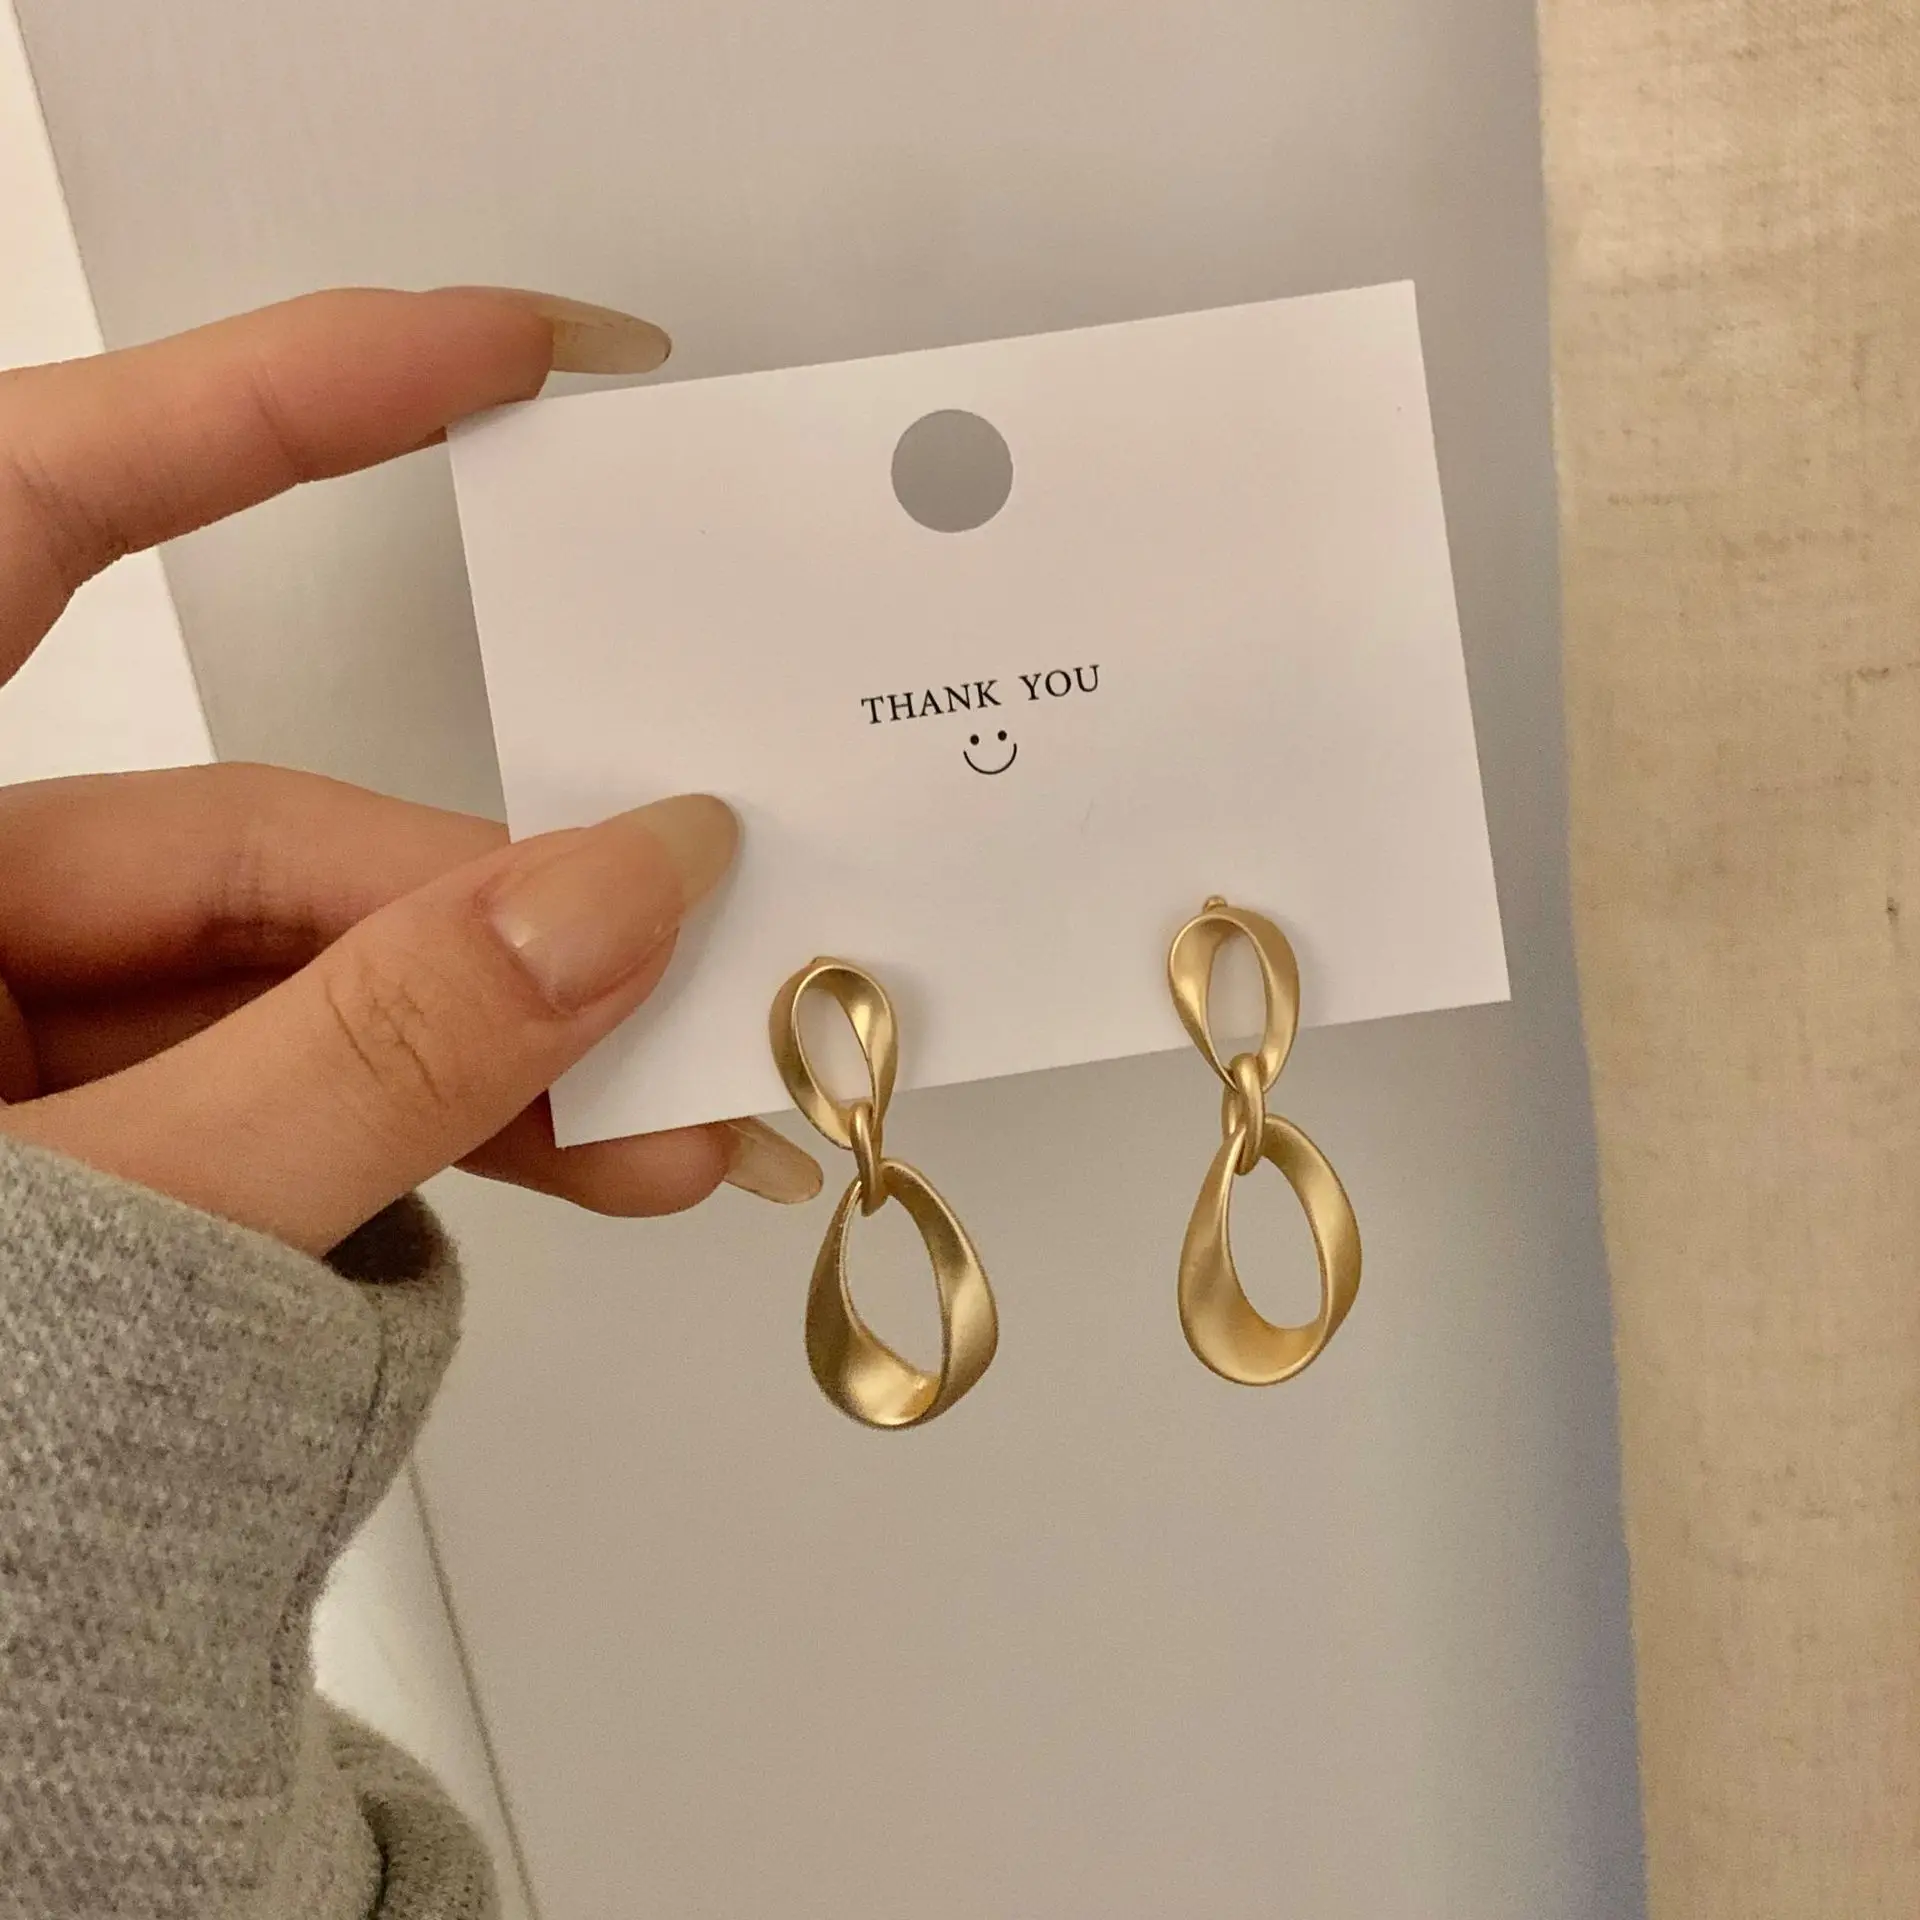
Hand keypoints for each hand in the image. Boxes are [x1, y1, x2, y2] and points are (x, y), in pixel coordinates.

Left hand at [0, 287, 820, 1253]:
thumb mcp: (103, 1230)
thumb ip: (363, 1062)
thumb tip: (612, 897)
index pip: (44, 510)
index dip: (286, 400)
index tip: (517, 349)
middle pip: (261, 841)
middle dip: (498, 918)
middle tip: (687, 957)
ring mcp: (1, 1036)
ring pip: (306, 983)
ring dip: (501, 1051)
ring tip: (665, 1125)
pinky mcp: (82, 1136)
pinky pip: (289, 1081)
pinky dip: (431, 1123)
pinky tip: (564, 1159)